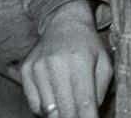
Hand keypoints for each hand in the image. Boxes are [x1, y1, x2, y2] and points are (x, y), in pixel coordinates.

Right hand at [21, 0, 112, 117]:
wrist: (65, 23)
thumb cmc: (88, 47)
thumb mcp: (104, 64)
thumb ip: (100, 92)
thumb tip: (89, 116)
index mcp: (80, 60)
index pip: (84, 102)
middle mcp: (56, 63)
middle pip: (64, 109)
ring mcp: (38, 66)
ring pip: (48, 110)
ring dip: (60, 114)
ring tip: (69, 108)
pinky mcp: (26, 70)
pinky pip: (34, 104)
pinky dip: (45, 109)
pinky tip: (55, 101)